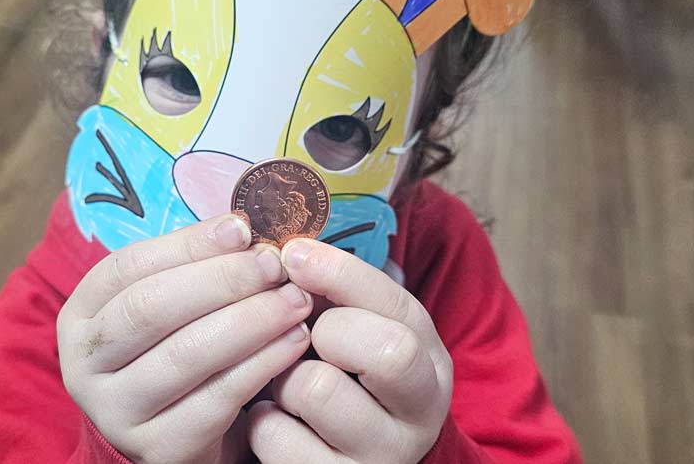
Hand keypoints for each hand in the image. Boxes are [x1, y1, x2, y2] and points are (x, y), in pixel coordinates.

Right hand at [57, 215, 313, 463]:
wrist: (171, 439)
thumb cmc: (174, 352)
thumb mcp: (169, 309)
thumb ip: (195, 270)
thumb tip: (244, 231)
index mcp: (81, 314)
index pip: (130, 266)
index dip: (188, 244)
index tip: (242, 228)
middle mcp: (84, 364)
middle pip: (152, 308)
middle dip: (222, 280)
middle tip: (274, 265)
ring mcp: (115, 411)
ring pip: (185, 354)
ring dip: (250, 320)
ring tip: (295, 300)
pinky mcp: (157, 448)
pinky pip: (216, 399)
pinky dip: (262, 364)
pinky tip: (293, 341)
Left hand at [247, 239, 452, 463]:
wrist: (349, 456)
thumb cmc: (345, 374)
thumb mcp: (360, 329)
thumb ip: (337, 290)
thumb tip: (290, 251)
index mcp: (430, 362)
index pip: (398, 305)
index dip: (341, 271)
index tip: (294, 254)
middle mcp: (418, 415)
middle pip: (386, 351)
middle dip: (330, 332)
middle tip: (311, 338)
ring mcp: (380, 457)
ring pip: (317, 390)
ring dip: (285, 378)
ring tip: (288, 382)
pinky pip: (276, 438)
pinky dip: (263, 421)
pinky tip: (277, 418)